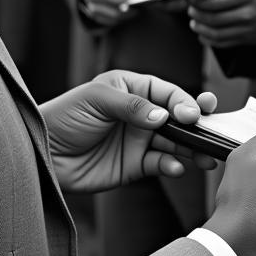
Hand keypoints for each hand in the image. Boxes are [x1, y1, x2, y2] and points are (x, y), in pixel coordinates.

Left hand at [42, 71, 218, 192]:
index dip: (183, 101)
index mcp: (132, 89)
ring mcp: (139, 140)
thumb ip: (132, 106)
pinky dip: (172, 166)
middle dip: (198, 124)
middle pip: (178, 118)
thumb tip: (163, 116)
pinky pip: (161, 164)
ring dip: (192, 149)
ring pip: (175, 143)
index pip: (166, 92)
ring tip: (205, 156)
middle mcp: (140, 114)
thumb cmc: (64, 116)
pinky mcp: (135, 166)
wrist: (43, 153)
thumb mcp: (96, 100)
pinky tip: (175, 167)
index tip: (193, 113)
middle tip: (212, 128)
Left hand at [187, 0, 255, 47]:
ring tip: (194, 22)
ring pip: (216, 33)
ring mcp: (248, 28)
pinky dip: (209, 40)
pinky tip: (204, 34)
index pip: (215, 0)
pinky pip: (223, 43)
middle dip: (196, 14)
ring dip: (200, 28)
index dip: (198, 0)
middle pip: (213, 17)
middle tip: (190, 10)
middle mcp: (247, 13)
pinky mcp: (248, 39)